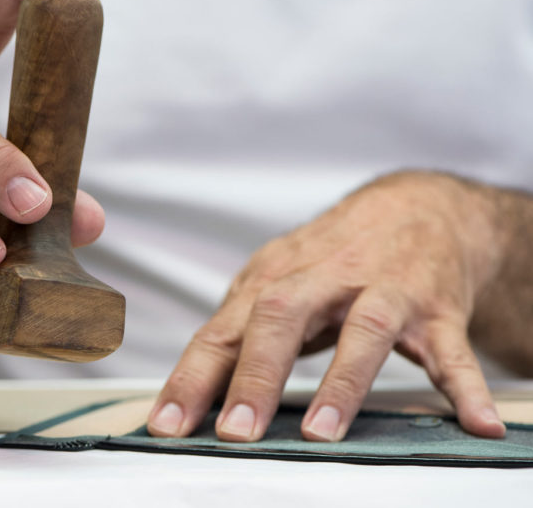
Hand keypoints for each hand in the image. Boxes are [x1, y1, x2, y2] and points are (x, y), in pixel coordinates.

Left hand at [148, 171, 506, 441]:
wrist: (416, 209)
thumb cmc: (334, 256)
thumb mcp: (279, 281)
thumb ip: (242, 328)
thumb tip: (194, 385)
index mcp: (275, 279)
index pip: (223, 331)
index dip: (192, 377)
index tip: (166, 424)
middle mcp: (324, 279)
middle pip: (280, 318)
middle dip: (254, 376)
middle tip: (234, 431)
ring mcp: (382, 289)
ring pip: (363, 329)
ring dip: (341, 382)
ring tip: (321, 431)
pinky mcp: (435, 306)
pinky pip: (451, 348)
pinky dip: (464, 385)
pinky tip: (472, 421)